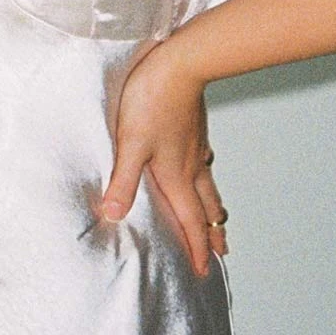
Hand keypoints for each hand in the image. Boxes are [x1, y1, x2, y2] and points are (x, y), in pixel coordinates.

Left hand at [98, 42, 227, 276]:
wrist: (181, 63)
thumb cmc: (152, 101)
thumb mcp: (130, 144)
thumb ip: (122, 181)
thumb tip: (114, 216)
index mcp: (176, 176)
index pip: (190, 221)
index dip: (197, 248)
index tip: (203, 271)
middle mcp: (192, 167)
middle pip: (206, 209)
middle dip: (212, 235)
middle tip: (221, 255)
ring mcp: (196, 148)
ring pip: (209, 186)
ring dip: (214, 209)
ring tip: (219, 221)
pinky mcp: (195, 131)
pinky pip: (205, 164)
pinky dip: (207, 180)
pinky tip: (203, 171)